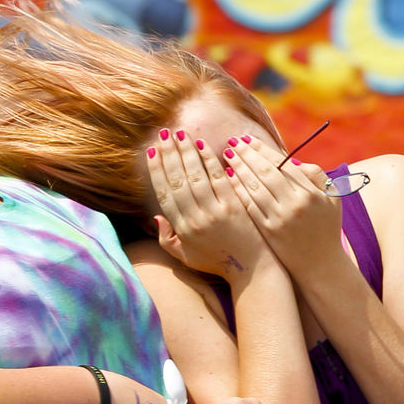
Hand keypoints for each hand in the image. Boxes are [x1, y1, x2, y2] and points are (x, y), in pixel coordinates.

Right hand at [147, 128, 272, 280]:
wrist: (252, 270)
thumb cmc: (217, 262)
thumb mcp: (186, 256)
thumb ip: (167, 238)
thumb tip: (157, 216)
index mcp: (182, 229)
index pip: (165, 194)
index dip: (157, 171)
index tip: (151, 153)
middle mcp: (196, 218)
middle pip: (178, 180)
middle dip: (169, 155)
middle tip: (163, 135)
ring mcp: (216, 211)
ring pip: (196, 176)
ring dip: (186, 152)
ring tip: (179, 134)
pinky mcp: (235, 205)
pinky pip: (219, 178)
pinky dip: (209, 160)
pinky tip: (202, 145)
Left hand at [222, 136, 343, 273]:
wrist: (320, 264)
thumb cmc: (325, 228)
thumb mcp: (332, 200)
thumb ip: (317, 177)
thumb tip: (295, 161)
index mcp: (311, 192)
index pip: (284, 164)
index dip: (264, 150)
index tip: (249, 139)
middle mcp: (296, 203)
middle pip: (267, 172)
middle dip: (248, 155)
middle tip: (233, 141)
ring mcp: (281, 218)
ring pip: (256, 187)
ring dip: (240, 169)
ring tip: (228, 155)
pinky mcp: (268, 230)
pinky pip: (250, 206)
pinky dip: (239, 190)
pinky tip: (228, 179)